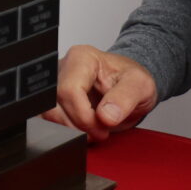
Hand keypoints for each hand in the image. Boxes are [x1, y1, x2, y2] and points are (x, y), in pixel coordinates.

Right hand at [44, 44, 158, 144]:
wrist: (129, 87)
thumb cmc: (131, 80)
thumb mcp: (141, 85)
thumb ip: (125, 98)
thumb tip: (106, 115)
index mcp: (82, 58)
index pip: (69, 91)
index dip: (84, 116)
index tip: (103, 126)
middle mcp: (64, 68)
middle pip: (55, 104)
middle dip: (78, 125)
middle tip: (100, 131)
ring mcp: (56, 84)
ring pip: (49, 114)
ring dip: (71, 129)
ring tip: (93, 131)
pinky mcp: (55, 99)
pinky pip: (51, 119)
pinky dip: (68, 130)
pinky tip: (84, 129)